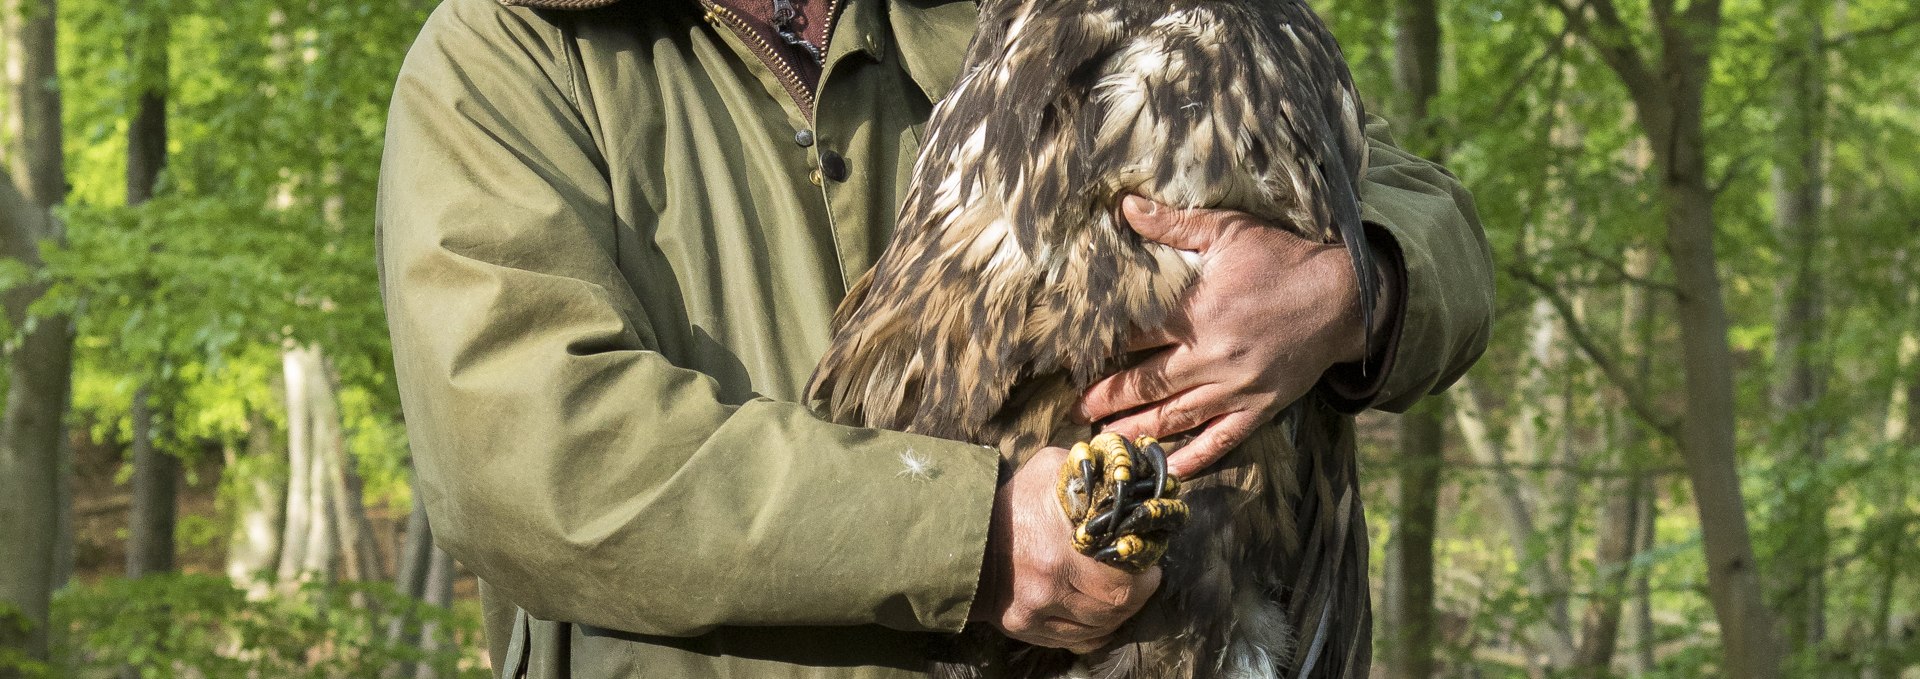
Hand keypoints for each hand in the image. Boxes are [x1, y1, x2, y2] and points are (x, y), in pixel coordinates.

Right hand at [972, 446, 1160, 652]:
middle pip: (1115, 609)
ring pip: (1100, 627)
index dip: (1144, 576)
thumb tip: (1129, 464)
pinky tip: (1100, 613)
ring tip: (1123, 591)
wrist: (964, 538)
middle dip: (1138, 594)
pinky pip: (1079, 640)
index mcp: (1056, 551)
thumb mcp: (1047, 470)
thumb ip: (1090, 468)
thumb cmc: (1010, 502)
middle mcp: (1048, 588)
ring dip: (1119, 612)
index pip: (1123, 581)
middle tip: (1142, 577)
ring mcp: (1036, 614)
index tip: (1149, 562)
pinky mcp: (1027, 629)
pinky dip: (1097, 630)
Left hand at [1074, 196, 1377, 477]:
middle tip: (1074, 409)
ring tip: (1104, 439)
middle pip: (1145, 384)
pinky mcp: (1259, 408)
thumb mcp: (1230, 231)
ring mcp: (1236, 388)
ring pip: (1174, 417)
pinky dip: (1193, 457)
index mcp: (1198, 313)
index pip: (1134, 336)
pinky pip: (1221, 440)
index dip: (1101, 347)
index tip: (1074, 357)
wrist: (1343, 298)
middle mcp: (1211, 357)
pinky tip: (1169, 469)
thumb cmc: (1282, 260)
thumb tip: (1126, 206)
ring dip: (1136, 430)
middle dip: (1106, 398)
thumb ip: (1175, 224)